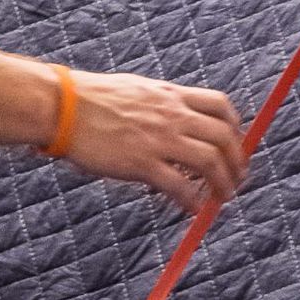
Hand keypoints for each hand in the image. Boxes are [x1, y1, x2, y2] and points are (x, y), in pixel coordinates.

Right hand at [60, 72, 246, 208]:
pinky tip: (193, 209)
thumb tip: (173, 117)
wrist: (63, 107)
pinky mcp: (142, 163)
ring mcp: (159, 139)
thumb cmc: (90, 99)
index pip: (220, 105)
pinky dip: (193, 201)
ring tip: (223, 198)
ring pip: (210, 162)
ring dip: (223, 184)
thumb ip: (159, 102)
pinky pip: (180, 186)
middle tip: (237, 179)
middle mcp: (171, 115)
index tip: (234, 144)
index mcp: (170, 94)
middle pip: (223, 137)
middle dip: (236, 162)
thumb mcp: (136, 89)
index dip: (235, 127)